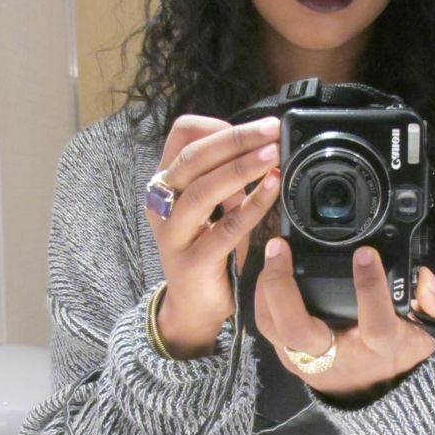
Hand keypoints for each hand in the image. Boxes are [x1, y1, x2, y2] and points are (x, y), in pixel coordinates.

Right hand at [145, 114, 281, 356]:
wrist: (194, 308)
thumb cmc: (208, 252)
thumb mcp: (214, 208)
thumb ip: (227, 179)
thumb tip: (262, 146)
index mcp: (165, 182)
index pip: (182, 134)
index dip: (218, 126)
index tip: (254, 129)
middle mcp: (161, 203)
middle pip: (194, 157)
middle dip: (237, 139)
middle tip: (272, 131)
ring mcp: (173, 233)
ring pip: (203, 189)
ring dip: (242, 167)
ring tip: (273, 155)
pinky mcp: (191, 261)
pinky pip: (225, 227)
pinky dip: (251, 205)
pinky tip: (272, 190)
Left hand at [255, 239, 434, 397]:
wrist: (377, 399)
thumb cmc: (401, 354)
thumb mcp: (430, 331)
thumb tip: (428, 278)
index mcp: (378, 349)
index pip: (375, 322)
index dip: (371, 287)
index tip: (365, 252)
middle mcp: (337, 357)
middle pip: (297, 328)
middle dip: (282, 286)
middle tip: (282, 247)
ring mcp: (307, 360)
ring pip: (273, 328)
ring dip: (266, 289)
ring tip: (273, 253)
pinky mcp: (289, 358)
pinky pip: (267, 328)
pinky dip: (263, 298)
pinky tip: (269, 271)